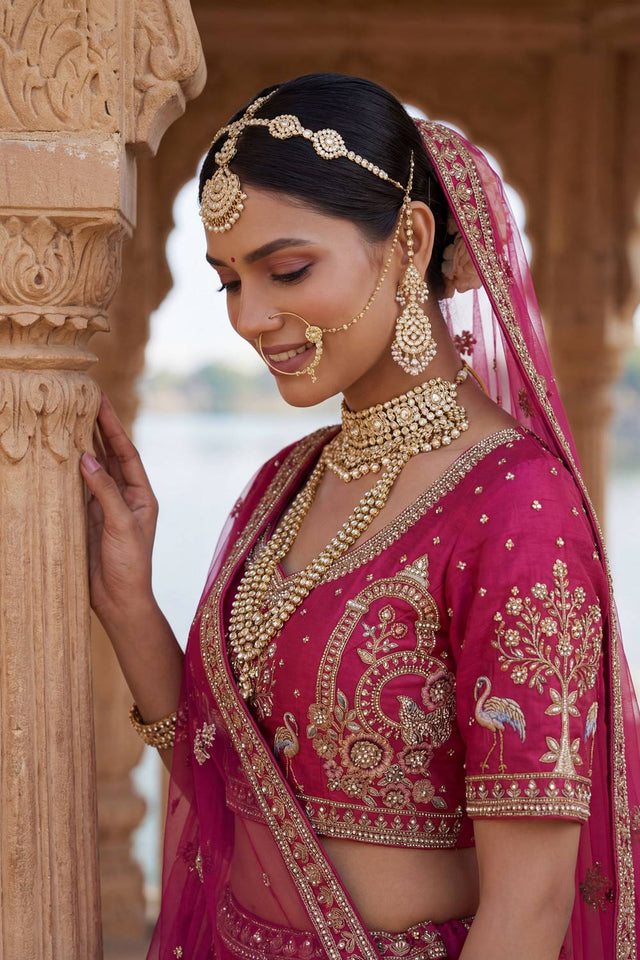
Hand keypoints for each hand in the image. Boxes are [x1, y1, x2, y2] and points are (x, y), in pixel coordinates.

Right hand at [80, 393, 159, 631]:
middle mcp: (125, 496)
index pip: (127, 452)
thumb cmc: (130, 565)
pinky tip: (59, 454)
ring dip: (84, 444)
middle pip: (110, 455)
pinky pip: (78, 488)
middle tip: (83, 400)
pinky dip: (69, 470)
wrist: (120, 600)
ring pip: (93, 469)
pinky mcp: (88, 518)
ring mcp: (105, 506)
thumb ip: (105, 492)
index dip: (113, 426)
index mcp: (142, 495)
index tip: (101, 401)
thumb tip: (87, 459)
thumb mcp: (122, 525)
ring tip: (69, 418)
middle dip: (98, 428)